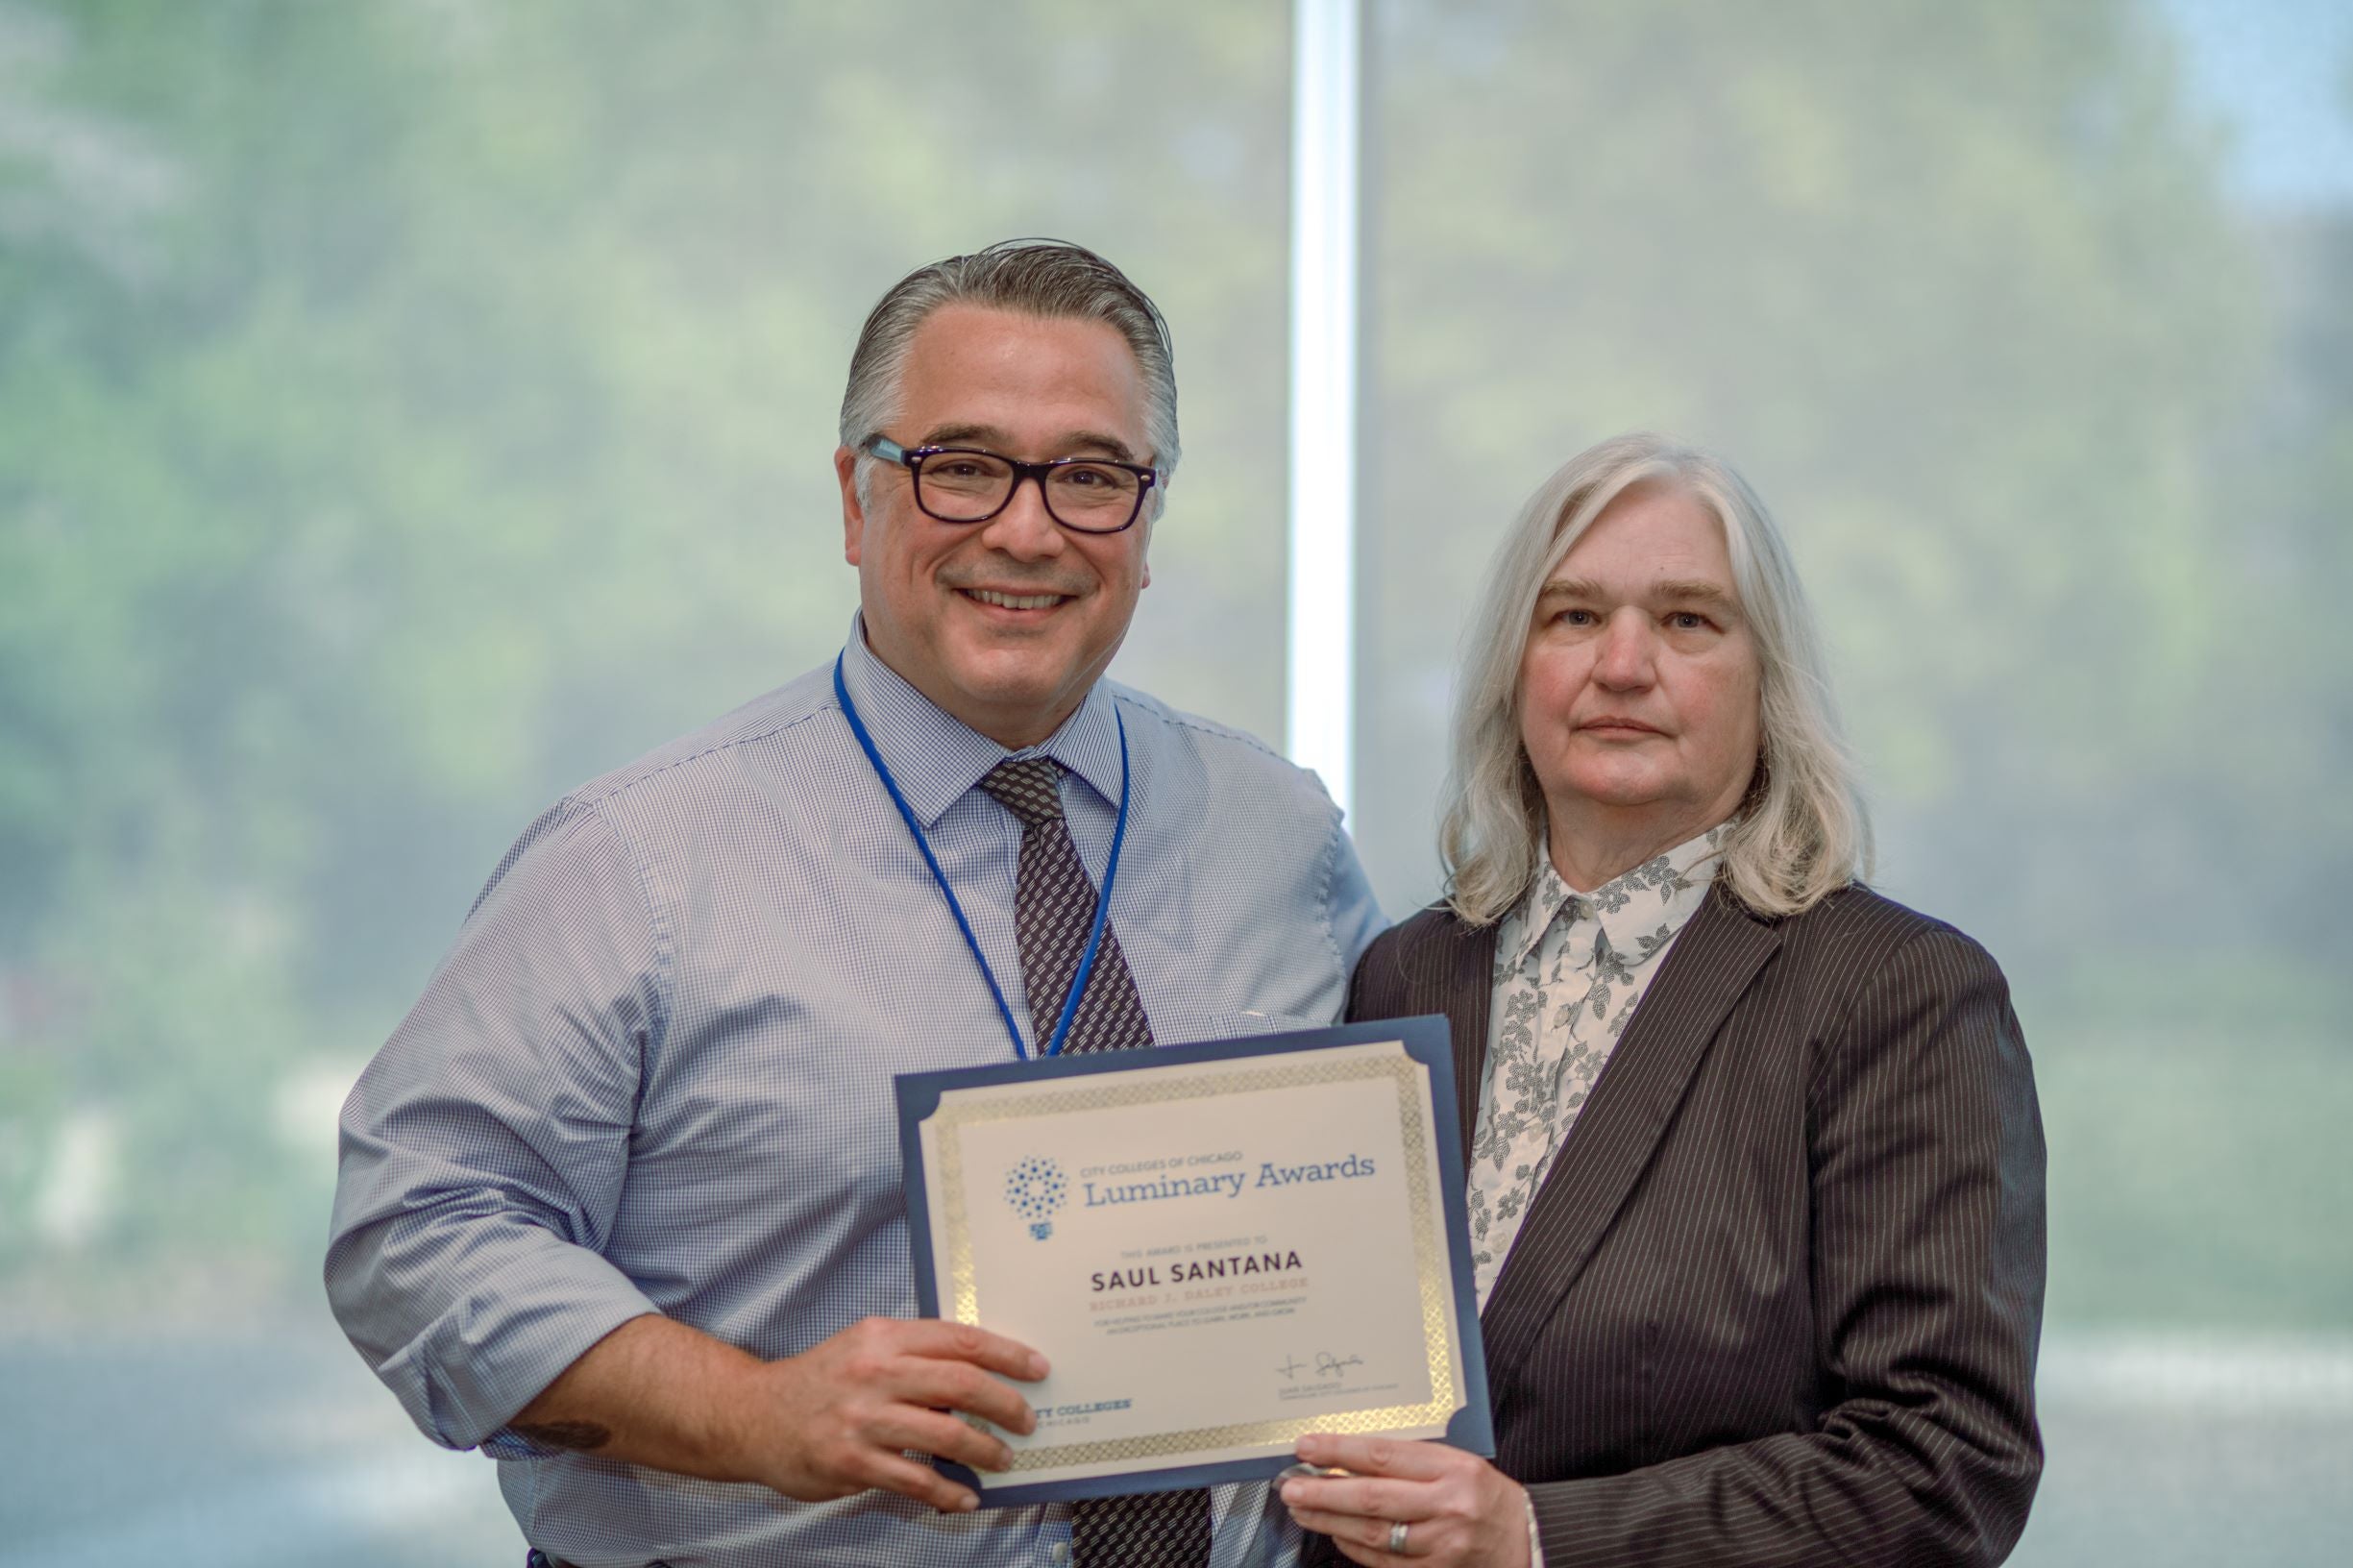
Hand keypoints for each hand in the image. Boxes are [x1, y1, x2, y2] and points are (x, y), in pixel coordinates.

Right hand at [734, 1316, 1048, 1513]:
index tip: (1037, 1367)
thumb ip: (914, 1353)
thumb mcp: (864, 1347)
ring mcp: (863, 1419)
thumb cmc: (819, 1381)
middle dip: (1006, 1404)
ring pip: (946, 1434)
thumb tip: (979, 1371)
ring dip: (985, 1450)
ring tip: (1003, 1459)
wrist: (753, 1414)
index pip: (961, 1338)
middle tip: (1027, 1420)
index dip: (1007, 1353)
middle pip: (962, 1383)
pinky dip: (948, 1490)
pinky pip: (916, 1479)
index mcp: (884, 1337)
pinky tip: (964, 1495)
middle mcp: (876, 1372)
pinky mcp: (851, 1461)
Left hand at [1280, 1432, 1530, 1567]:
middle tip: (1290, 1485)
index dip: (1339, 1451)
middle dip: (1323, 1491)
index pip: (1384, 1456)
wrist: (1529, 1543)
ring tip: (1301, 1508)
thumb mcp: (1460, 1466)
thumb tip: (1351, 1458)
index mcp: (1456, 1470)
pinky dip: (1355, 1547)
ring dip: (1330, 1520)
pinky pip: (1385, 1562)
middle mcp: (1449, 1508)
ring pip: (1373, 1533)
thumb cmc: (1489, 1499)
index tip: (1307, 1446)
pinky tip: (1336, 1534)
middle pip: (1372, 1497)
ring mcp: (1442, 1546)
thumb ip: (1413, 1462)